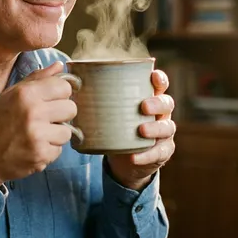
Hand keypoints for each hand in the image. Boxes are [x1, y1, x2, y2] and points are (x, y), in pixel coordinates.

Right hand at [0, 62, 75, 186]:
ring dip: (55, 135)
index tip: (51, 101)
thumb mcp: (11, 95)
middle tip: (45, 120)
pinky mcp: (41, 155)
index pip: (64, 87)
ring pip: (67, 131)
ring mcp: (38, 135)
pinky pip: (59, 150)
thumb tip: (59, 65)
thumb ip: (37, 79)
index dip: (60, 95)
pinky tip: (34, 148)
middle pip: (71, 108)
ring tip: (38, 135)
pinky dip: (49, 151)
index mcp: (26, 93)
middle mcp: (33, 112)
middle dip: (61, 115)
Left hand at [106, 69, 175, 190]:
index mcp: (150, 98)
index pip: (160, 84)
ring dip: (155, 128)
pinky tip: (135, 157)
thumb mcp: (111, 112)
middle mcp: (160, 114)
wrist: (125, 161)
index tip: (153, 77)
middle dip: (157, 103)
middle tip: (144, 106)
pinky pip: (159, 152)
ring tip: (142, 130)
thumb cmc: (117, 128)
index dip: (160, 79)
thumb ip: (98, 98)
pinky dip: (147, 155)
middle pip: (167, 104)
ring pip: (167, 127)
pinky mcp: (161, 152)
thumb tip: (71, 80)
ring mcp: (163, 133)